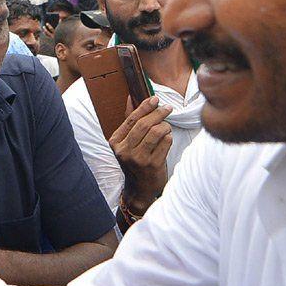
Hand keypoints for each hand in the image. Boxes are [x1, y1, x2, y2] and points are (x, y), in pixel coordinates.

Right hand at [108, 96, 172, 214]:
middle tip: (167, 108)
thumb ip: (130, 120)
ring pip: (156, 132)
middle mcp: (125, 151)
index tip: (155, 99)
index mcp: (116, 142)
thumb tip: (130, 97)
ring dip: (165, 126)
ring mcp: (139, 159)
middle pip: (144, 125)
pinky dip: (169, 137)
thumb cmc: (135, 161)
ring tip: (166, 127)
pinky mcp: (153, 165)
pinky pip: (166, 142)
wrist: (139, 188)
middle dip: (158, 113)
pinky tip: (167, 139)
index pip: (131, 119)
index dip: (144, 107)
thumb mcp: (127, 142)